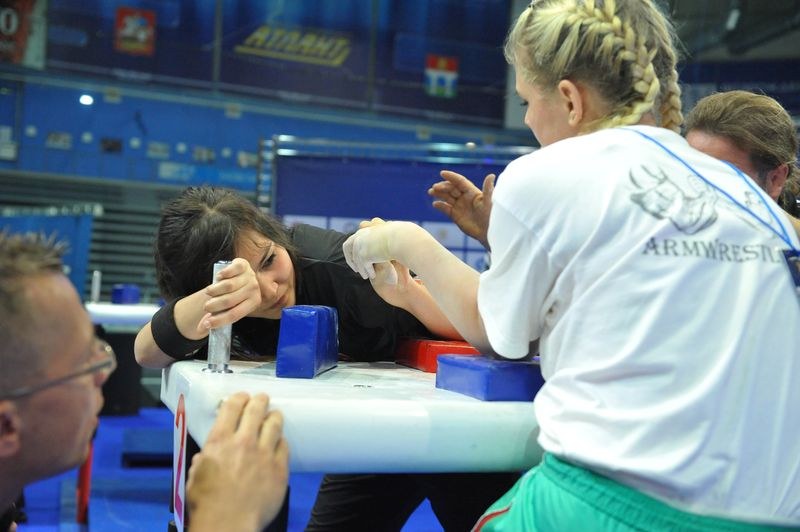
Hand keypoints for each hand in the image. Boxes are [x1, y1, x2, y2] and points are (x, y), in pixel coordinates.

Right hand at [187, 393, 288, 531]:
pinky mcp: (279, 469)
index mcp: (219, 442)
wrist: (229, 524)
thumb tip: (206, 457)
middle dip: (259, 401)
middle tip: (261, 399)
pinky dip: (281, 441)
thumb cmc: (208, 505)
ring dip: (274, 416)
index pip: (232, 407)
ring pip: (274, 424)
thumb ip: (203, 461)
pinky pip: (284, 446)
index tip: (242, 397)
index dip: (239, 398)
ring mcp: (264, 454)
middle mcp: (243, 443)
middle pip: (256, 410)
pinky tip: (279, 442)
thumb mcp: (195, 477)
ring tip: (274, 415)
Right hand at [198, 257, 261, 331]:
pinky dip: (222, 275)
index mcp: (253, 303)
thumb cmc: (233, 295)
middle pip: (229, 301)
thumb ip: (216, 317)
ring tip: (209, 293)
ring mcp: (250, 276)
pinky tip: (217, 278)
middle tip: (206, 307)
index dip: (219, 320)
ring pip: (228, 286)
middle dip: (214, 306)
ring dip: (214, 291)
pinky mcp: (243, 264)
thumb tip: (202, 328)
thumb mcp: (229, 306)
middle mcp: (254, 289)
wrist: (241, 276)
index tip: (206, 324)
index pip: (234, 315)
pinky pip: (231, 270)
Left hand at [343, 220, 399, 279]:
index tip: (355, 259)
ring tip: (365, 276)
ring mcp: (360, 246)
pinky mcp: (364, 255)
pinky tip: (373, 276)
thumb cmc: (397, 235)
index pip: (350, 241)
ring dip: (361, 269)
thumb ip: (378, 237)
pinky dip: (368, 272)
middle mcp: (358, 237)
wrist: (399, 238)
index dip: (351, 251)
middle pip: (347, 249)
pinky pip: (363, 267)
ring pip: (356, 261)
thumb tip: (379, 236)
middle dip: (351, 260)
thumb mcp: (385, 233)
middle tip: (356, 270)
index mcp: (362, 231)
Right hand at [429, 170, 493, 248]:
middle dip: (443, 186)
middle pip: (451, 188)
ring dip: (439, 193)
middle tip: (435, 187)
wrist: (489, 233)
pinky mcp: (455, 215)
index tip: (442, 173)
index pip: (460, 181)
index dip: (451, 177)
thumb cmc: (492, 216)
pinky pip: (446, 209)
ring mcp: (459, 206)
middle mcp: (465, 198)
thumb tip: (491, 175)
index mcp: (472, 192)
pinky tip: (435, 204)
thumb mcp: (490, 202)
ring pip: (447, 197)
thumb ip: (488, 189)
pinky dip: (440, 206)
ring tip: (431, 192)